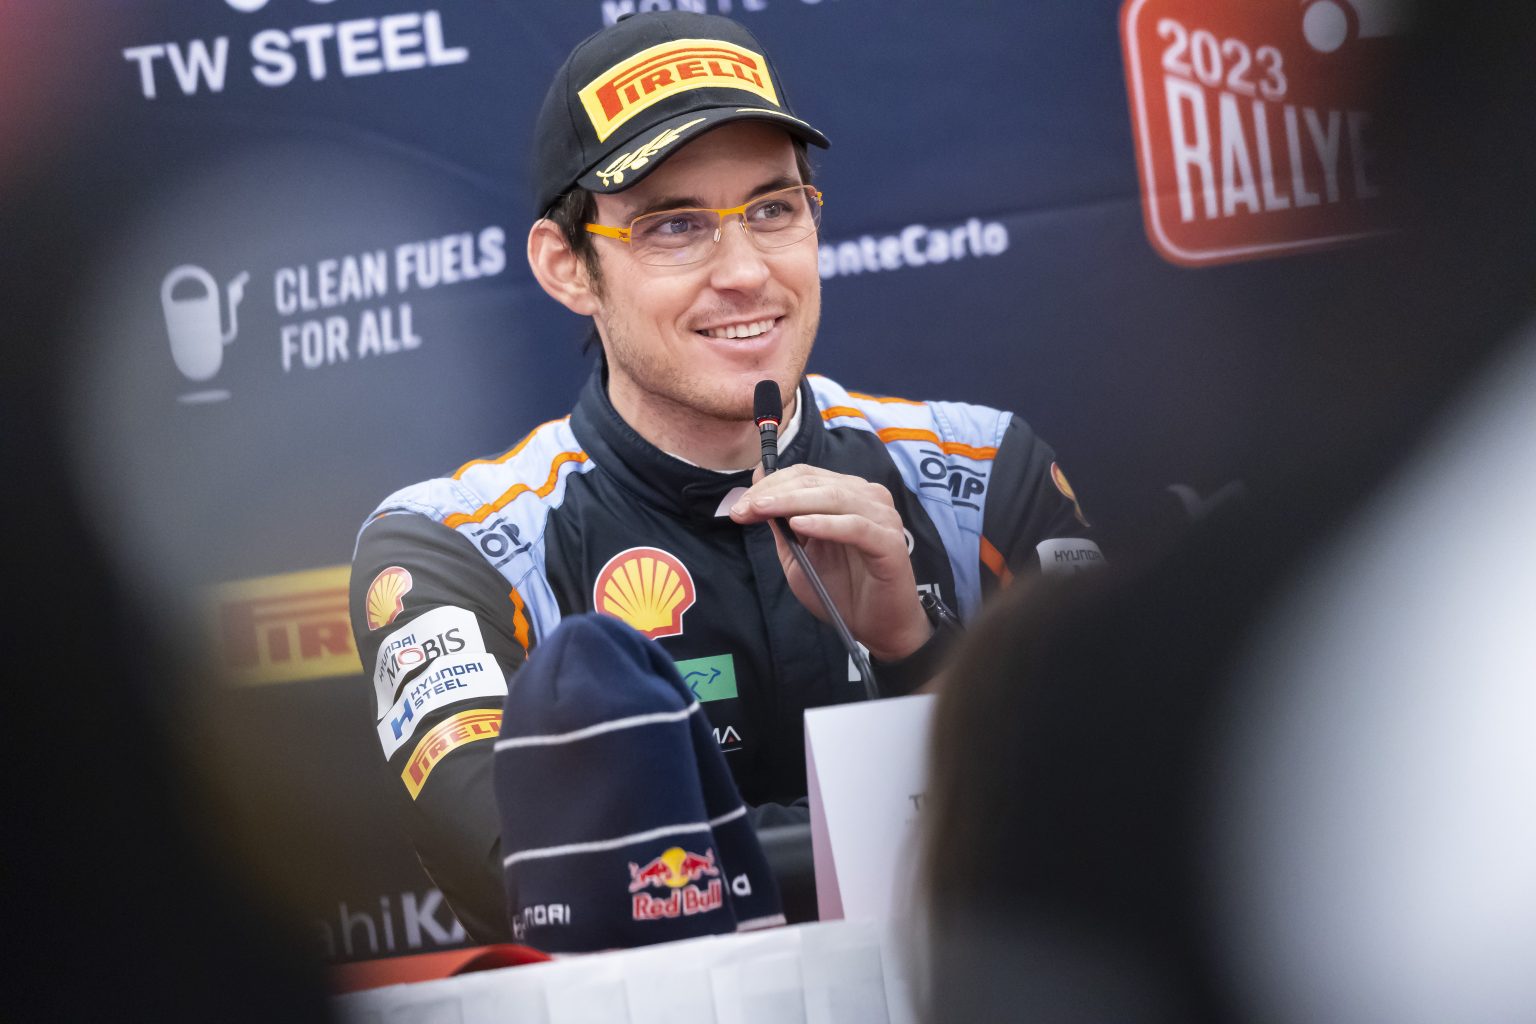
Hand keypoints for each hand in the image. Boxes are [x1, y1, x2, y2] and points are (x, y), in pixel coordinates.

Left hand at [729, 464, 930, 661]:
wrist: (877, 627)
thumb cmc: (841, 590)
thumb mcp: (799, 554)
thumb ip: (781, 523)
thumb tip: (754, 490)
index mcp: (847, 494)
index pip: (805, 475)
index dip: (769, 483)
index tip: (740, 504)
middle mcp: (868, 498)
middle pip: (815, 482)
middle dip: (773, 493)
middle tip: (743, 509)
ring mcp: (882, 518)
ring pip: (833, 497)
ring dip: (792, 502)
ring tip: (761, 510)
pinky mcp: (890, 543)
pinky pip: (855, 527)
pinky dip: (825, 524)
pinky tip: (799, 525)